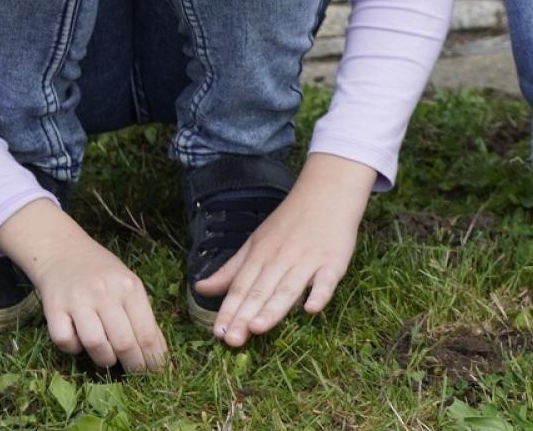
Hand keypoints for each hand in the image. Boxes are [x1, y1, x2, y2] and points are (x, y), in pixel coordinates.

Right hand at [0, 200, 167, 372]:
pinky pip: (65, 341)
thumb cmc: (103, 272)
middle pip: (123, 342)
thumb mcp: (129, 285)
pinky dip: (74, 349)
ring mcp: (77, 300)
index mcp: (129, 287)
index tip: (158, 373)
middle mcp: (104, 292)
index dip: (154, 359)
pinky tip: (80, 342)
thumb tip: (160, 353)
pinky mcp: (53, 308)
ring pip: (95, 344)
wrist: (63, 251)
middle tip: (136, 373)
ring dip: (105, 359)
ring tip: (109, 358)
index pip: (146, 332)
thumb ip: (143, 315)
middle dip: (134, 365)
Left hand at [194, 153, 374, 347]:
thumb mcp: (256, 242)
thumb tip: (200, 289)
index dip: (229, 310)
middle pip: (261, 291)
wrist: (327, 192)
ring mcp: (308, 260)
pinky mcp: (333, 261)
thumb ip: (231, 270)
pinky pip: (326, 280)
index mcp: (260, 255)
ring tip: (257, 328)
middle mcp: (280, 259)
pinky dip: (319, 294)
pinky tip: (310, 310)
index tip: (217, 333)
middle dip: (245, 316)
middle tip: (232, 340)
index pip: (241, 286)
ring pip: (288, 288)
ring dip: (273, 308)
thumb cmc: (290, 222)